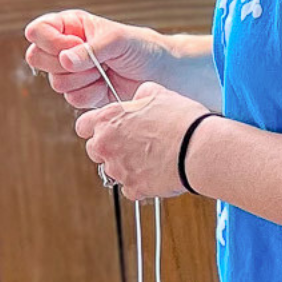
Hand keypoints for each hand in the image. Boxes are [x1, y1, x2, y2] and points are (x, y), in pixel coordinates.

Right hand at [25, 10, 171, 110]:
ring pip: (55, 82)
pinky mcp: (80, 92)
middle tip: (92, 61)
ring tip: (105, 71)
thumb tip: (64, 60)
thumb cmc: (140, 48)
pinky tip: (106, 85)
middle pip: (37, 58)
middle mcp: (65, 48)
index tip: (75, 44)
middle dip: (64, 63)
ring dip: (83, 79)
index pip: (38, 30)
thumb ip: (89, 50)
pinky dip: (91, 94)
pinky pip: (72, 98)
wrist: (159, 73)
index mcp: (70, 26)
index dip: (50, 41)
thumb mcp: (116, 40)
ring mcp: (70, 72)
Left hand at [75, 83, 208, 200]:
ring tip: (150, 158)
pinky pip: (130, 188)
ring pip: (113, 170)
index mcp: (108, 120)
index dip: (94, 127)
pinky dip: (141, 183)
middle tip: (132, 144)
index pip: (83, 126)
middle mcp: (107, 145)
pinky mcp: (133, 187)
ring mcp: (118, 169)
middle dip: (110, 148)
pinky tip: (157, 172)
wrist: (198, 148)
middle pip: (95, 150)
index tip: (104, 130)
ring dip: (126, 166)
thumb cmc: (181, 120)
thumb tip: (139, 98)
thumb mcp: (158, 94)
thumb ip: (140, 96)